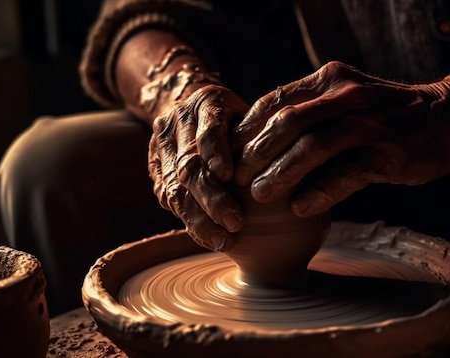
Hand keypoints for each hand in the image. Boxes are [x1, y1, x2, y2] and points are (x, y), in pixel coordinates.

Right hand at [149, 84, 249, 250]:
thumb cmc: (242, 118)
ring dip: (199, 218)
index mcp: (206, 101)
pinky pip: (167, 198)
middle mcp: (177, 120)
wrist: (198, 109)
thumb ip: (265, 135)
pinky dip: (189, 221)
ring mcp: (161, 145)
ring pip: (174, 186)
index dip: (216, 153)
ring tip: (223, 240)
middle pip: (189, 164)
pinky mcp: (156, 168)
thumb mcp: (255, 115)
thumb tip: (293, 165)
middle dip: (211, 198)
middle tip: (236, 223)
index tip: (229, 176)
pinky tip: (208, 238)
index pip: (207, 129)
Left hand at [234, 61, 449, 216]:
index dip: (248, 129)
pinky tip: (300, 209)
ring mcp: (369, 124)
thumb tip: (265, 140)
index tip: (231, 153)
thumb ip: (311, 111)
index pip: (276, 101)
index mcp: (330, 81)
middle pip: (289, 123)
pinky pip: (346, 174)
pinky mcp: (388, 154)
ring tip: (259, 196)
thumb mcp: (347, 96)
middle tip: (237, 179)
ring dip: (281, 172)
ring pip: (313, 147)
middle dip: (257, 153)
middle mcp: (346, 96)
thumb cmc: (389, 112)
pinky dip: (319, 192)